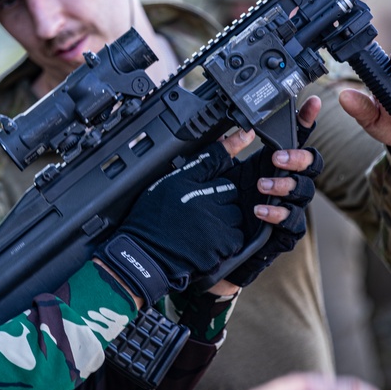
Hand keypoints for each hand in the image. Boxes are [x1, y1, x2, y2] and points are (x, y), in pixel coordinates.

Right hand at [96, 140, 247, 302]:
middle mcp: (205, 202)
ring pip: (235, 215)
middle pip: (230, 192)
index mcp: (190, 184)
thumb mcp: (167, 185)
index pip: (217, 161)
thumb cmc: (150, 220)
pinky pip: (235, 239)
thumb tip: (218, 140)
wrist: (143, 255)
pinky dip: (227, 241)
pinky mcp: (219, 247)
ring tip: (203, 227)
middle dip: (222, 199)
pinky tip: (208, 242)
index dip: (228, 154)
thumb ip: (194, 165)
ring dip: (227, 220)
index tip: (247, 134)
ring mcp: (214, 226)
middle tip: (201, 209)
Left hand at [97, 113, 321, 301]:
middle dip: (299, 157)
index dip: (303, 122)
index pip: (289, 140)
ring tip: (262, 185)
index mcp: (262, 167)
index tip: (311, 102)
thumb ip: (221, 152)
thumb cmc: (200, 214)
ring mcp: (281, 209)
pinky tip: (261, 210)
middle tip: (277, 157)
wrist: (190, 254)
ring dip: (286, 185)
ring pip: (305, 192)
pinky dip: (279, 213)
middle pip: (309, 164)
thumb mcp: (204, 175)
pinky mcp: (278, 235)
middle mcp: (276, 185)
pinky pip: (293, 223)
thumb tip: (241, 131)